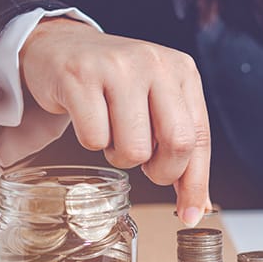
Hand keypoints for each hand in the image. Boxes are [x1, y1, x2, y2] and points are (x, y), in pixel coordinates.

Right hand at [20, 17, 211, 225]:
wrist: (61, 47)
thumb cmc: (116, 85)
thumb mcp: (158, 106)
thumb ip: (181, 150)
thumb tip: (197, 206)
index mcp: (183, 72)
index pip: (201, 137)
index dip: (196, 182)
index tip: (190, 214)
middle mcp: (156, 64)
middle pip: (178, 144)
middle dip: (162, 172)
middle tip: (147, 166)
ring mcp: (118, 68)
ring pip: (135, 149)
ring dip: (122, 156)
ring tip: (114, 132)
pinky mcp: (80, 77)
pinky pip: (95, 139)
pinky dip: (92, 142)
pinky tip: (90, 119)